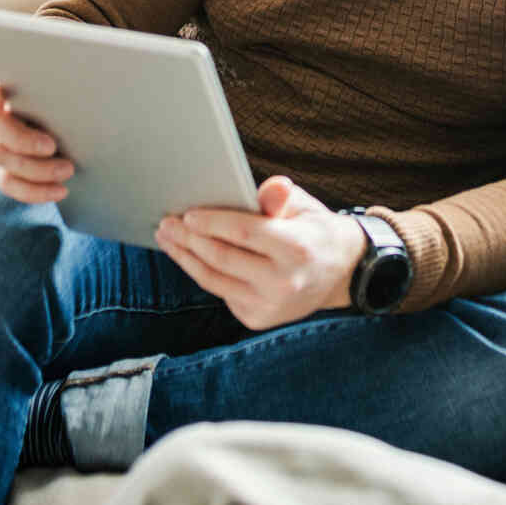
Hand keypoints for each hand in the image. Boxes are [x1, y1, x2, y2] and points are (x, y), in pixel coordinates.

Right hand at [0, 60, 73, 202]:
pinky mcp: (11, 165)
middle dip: (20, 139)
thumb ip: (71, 68)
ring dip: (34, 169)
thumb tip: (89, 56)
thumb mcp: (74, 73)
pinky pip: (9, 183)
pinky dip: (33, 191)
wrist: (85, 110)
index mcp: (10, 80)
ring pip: (0, 157)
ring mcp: (1, 139)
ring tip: (68, 170)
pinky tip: (60, 190)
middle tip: (52, 146)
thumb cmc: (79, 83)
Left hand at [155, 176, 368, 329]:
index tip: (187, 213)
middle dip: (189, 239)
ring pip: (214, 279)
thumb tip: (274, 186)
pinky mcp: (257, 319)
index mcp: (298, 249)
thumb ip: (280, 198)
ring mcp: (270, 305)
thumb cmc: (313, 231)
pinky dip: (201, 272)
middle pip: (223, 257)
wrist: (339, 274)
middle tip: (166, 223)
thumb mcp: (304, 208)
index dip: (213, 223)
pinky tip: (188, 256)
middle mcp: (284, 282)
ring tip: (167, 238)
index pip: (245, 233)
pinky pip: (220, 292)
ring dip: (185, 257)